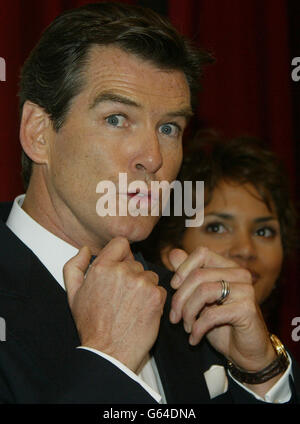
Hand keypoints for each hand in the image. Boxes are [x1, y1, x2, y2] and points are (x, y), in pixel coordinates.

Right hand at [63, 237, 165, 372]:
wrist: (109, 352)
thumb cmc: (92, 325)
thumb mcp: (73, 294)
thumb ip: (74, 266)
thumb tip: (85, 249)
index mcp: (102, 267)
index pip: (121, 243)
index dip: (122, 255)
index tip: (121, 268)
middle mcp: (122, 271)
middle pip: (135, 263)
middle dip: (131, 276)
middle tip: (122, 297)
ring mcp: (141, 282)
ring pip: (149, 276)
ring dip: (144, 287)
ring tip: (132, 306)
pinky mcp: (156, 295)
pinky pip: (160, 289)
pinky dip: (154, 299)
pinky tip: (142, 312)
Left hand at [168, 247, 275, 374]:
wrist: (245, 352)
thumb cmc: (222, 324)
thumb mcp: (201, 298)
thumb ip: (189, 275)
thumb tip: (174, 253)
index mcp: (228, 267)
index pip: (202, 253)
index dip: (183, 269)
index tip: (173, 288)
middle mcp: (239, 274)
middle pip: (198, 275)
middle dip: (180, 298)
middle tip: (174, 317)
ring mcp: (245, 290)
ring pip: (203, 292)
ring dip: (188, 313)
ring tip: (186, 327)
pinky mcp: (247, 309)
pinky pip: (212, 315)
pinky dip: (197, 328)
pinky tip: (194, 338)